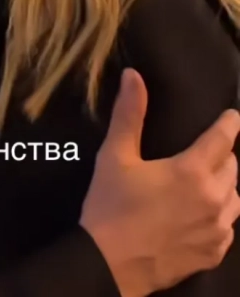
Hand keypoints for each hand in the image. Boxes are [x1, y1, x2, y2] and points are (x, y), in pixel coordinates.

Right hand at [81, 68, 239, 296]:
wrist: (111, 263)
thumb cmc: (111, 204)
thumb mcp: (115, 155)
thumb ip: (129, 114)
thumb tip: (134, 75)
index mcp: (193, 171)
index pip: (223, 139)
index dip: (229, 124)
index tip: (233, 115)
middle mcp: (215, 199)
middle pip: (232, 168)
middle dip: (223, 155)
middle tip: (207, 149)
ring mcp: (218, 230)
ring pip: (235, 198)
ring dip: (225, 185)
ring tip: (206, 181)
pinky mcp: (213, 254)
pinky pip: (228, 228)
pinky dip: (220, 215)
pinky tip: (201, 214)